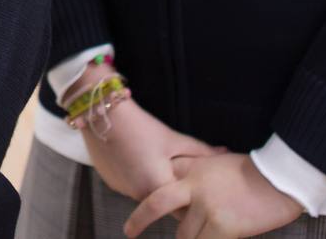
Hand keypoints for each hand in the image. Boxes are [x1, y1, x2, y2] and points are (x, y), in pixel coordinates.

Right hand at [79, 89, 223, 201]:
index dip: (193, 204)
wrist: (101, 115)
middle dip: (175, 195)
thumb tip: (223, 154)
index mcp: (158, 186)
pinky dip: (140, 180)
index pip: (182, 210)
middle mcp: (138, 195)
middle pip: (164, 204)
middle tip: (184, 180)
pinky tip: (141, 161)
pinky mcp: (112, 183)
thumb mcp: (172, 139)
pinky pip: (132, 188)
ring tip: (160, 166)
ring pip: (147, 196)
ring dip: (156, 187)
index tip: (201, 196)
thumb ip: (200, 151)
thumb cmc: (139, 126)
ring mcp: (122, 190)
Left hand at [124, 153, 302, 238]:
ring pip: (184, 234)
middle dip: (141, 220)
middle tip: (129, 231)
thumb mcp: (217, 163)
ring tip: (208, 230)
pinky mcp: (223, 226)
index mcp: (193, 170)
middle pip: (158, 205)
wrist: (283, 179)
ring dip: (192, 237)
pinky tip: (216, 238)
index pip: (159, 185)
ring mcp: (207, 207)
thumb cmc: (253, 173)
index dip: (143, 201)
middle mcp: (195, 187)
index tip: (128, 215)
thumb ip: (193, 172)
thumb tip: (173, 178)